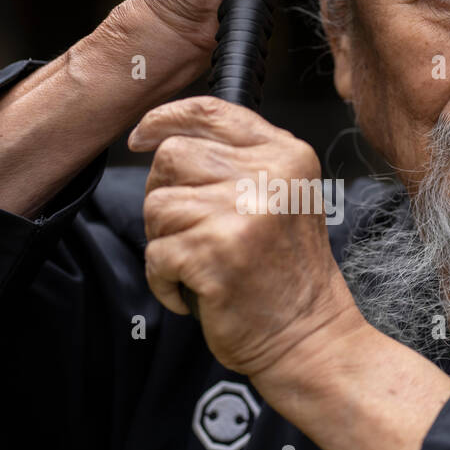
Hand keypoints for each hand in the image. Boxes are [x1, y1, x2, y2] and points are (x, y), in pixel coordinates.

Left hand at [128, 95, 359, 377]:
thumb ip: (237, 161)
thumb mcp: (280, 198)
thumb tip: (160, 136)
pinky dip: (163, 281)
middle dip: (164, 195)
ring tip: (197, 265)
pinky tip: (194, 292)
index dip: (164, 119)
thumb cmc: (286, 274)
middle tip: (187, 232)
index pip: (210, 111)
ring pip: (157, 204)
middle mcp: (269, 176)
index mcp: (286, 155)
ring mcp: (243, 213)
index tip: (141, 137)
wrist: (309, 337)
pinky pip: (155, 252)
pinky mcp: (216, 252)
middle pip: (173, 156)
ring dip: (164, 241)